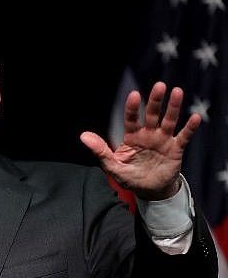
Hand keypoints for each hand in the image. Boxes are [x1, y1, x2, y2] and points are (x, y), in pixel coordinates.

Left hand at [79, 81, 200, 200]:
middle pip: (152, 114)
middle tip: (160, 86)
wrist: (149, 191)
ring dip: (173, 107)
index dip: (133, 108)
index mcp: (132, 137)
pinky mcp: (175, 149)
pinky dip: (189, 128)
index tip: (134, 95)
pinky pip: (183, 137)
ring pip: (169, 121)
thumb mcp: (112, 166)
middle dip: (155, 101)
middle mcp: (148, 135)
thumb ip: (100, 150)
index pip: (131, 119)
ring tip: (177, 92)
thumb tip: (83, 136)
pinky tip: (194, 118)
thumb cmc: (130, 177)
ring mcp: (163, 140)